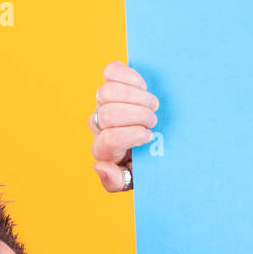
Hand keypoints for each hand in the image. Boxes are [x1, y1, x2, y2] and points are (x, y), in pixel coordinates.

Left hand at [89, 60, 158, 191]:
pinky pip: (111, 72)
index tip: (149, 136)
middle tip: (154, 119)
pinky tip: (143, 86)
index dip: (132, 135)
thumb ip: (116, 181)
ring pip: (108, 91)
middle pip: (108, 113)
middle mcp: (99, 125)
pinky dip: (129, 75)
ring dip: (136, 96)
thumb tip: (99, 166)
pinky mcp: (111, 83)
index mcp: (103, 150)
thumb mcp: (134, 179)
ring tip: (152, 104)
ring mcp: (103, 102)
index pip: (108, 140)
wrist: (151, 144)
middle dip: (137, 115)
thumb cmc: (144, 163)